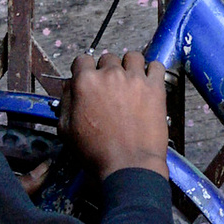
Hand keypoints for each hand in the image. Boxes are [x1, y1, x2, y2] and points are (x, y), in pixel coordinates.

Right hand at [63, 48, 169, 176]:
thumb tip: (70, 86)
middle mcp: (110, 75)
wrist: (127, 165)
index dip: (84, 70)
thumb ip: (66, 101)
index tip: (90, 77)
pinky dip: (152, 70)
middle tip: (111, 87)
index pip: (82, 60)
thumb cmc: (97, 152)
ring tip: (130, 81)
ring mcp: (134, 79)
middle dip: (107, 70)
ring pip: (132, 57)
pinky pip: (156, 65)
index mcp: (85, 82)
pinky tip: (148, 82)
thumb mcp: (66, 129)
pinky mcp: (154, 87)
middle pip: (108, 58)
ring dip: (129, 66)